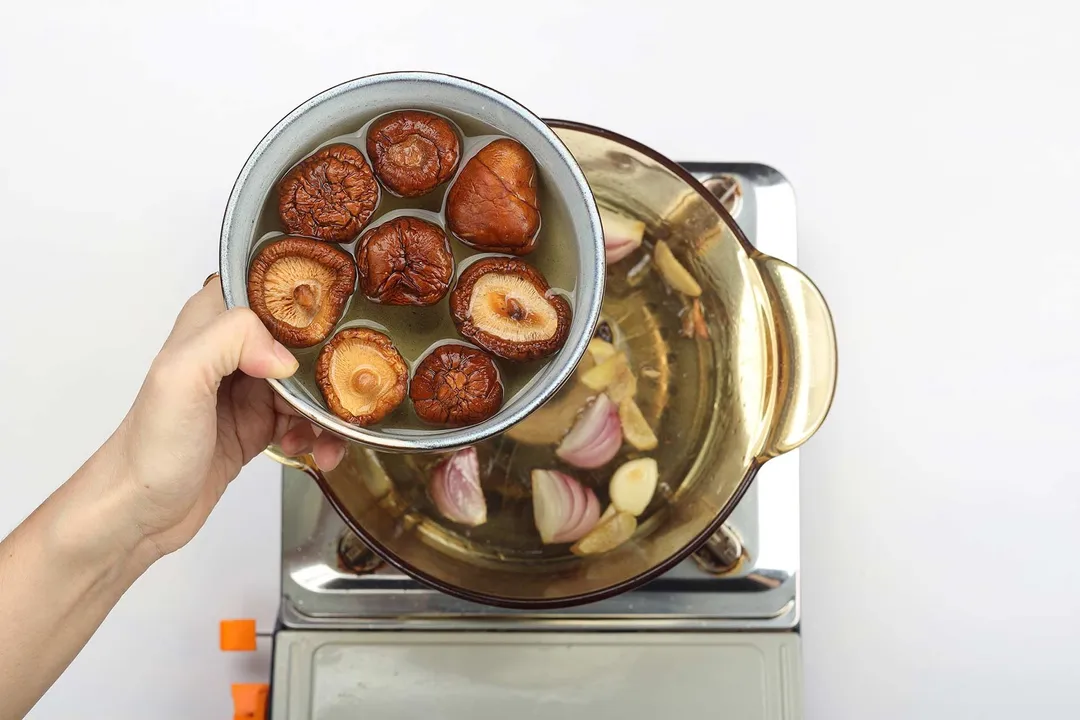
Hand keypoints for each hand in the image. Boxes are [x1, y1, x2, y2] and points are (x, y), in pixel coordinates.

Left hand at [110, 277, 345, 557]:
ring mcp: (249, 389)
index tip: (342, 323)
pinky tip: (317, 452)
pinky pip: (307, 420)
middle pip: (304, 339)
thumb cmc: (149, 447)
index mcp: (212, 323)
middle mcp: (233, 350)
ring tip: (332, 437)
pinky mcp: (260, 424)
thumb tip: (287, 356)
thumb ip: (230, 340)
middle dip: (332, 366)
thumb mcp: (180, 377)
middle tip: (347, 393)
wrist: (138, 512)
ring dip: (330, 411)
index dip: (309, 301)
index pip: (270, 289)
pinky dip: (320, 437)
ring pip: (311, 383)